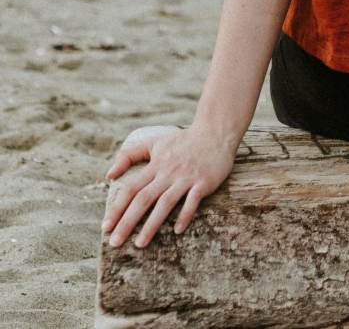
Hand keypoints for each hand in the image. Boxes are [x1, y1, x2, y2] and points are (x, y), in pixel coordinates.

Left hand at [101, 123, 238, 248]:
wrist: (216, 132)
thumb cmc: (183, 140)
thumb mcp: (154, 142)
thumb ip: (129, 155)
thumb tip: (108, 175)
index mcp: (155, 165)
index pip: (131, 188)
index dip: (117, 208)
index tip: (105, 227)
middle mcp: (168, 172)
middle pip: (144, 199)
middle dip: (127, 222)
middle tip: (114, 242)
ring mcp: (186, 177)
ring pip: (165, 203)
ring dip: (151, 225)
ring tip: (139, 244)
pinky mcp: (204, 181)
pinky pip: (193, 200)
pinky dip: (185, 215)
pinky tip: (177, 230)